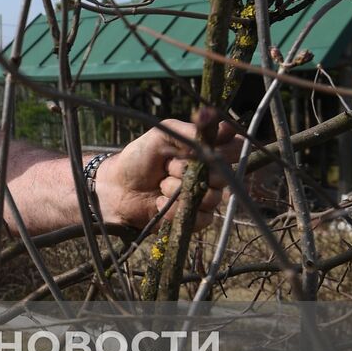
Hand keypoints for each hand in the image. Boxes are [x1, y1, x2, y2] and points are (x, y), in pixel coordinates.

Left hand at [97, 114, 241, 229]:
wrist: (118, 187)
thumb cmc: (139, 157)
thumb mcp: (161, 134)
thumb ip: (188, 132)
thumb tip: (218, 133)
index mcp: (204, 150)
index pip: (234, 147)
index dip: (226, 148)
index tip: (206, 148)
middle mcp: (209, 173)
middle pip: (223, 176)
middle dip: (192, 171)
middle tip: (168, 167)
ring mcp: (203, 196)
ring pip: (212, 198)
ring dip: (180, 191)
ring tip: (160, 185)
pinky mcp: (194, 217)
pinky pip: (202, 218)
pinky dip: (177, 210)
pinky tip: (159, 203)